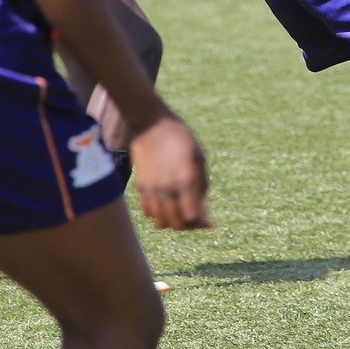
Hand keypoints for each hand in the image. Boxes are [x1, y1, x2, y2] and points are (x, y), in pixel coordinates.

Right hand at [129, 110, 211, 229]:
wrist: (151, 123)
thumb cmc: (180, 136)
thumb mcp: (199, 156)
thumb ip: (201, 182)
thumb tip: (202, 204)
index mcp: (186, 179)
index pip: (192, 216)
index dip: (201, 222)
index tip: (209, 222)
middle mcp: (168, 188)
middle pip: (176, 223)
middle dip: (188, 225)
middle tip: (195, 219)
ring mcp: (152, 188)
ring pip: (160, 221)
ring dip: (171, 223)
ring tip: (179, 215)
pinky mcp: (140, 186)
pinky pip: (147, 211)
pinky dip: (156, 215)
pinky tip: (164, 207)